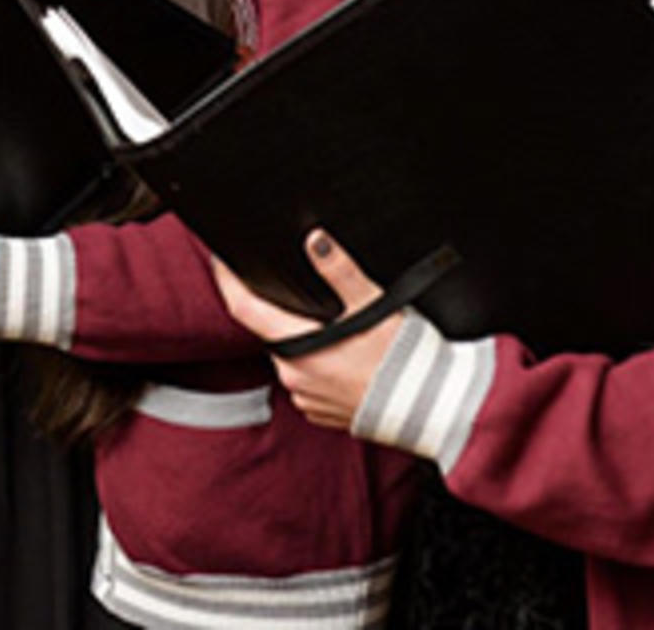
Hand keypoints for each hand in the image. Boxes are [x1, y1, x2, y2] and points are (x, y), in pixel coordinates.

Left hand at [213, 230, 399, 431]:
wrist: (431, 409)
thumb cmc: (403, 360)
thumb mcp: (372, 305)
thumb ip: (340, 270)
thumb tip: (315, 240)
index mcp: (297, 348)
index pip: (243, 308)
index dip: (228, 281)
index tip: (222, 261)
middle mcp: (293, 377)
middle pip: (273, 331)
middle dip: (282, 310)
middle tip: (305, 291)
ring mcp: (306, 398)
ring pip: (293, 356)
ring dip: (306, 339)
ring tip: (338, 326)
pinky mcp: (323, 413)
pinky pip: (310, 380)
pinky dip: (320, 365)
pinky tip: (347, 355)